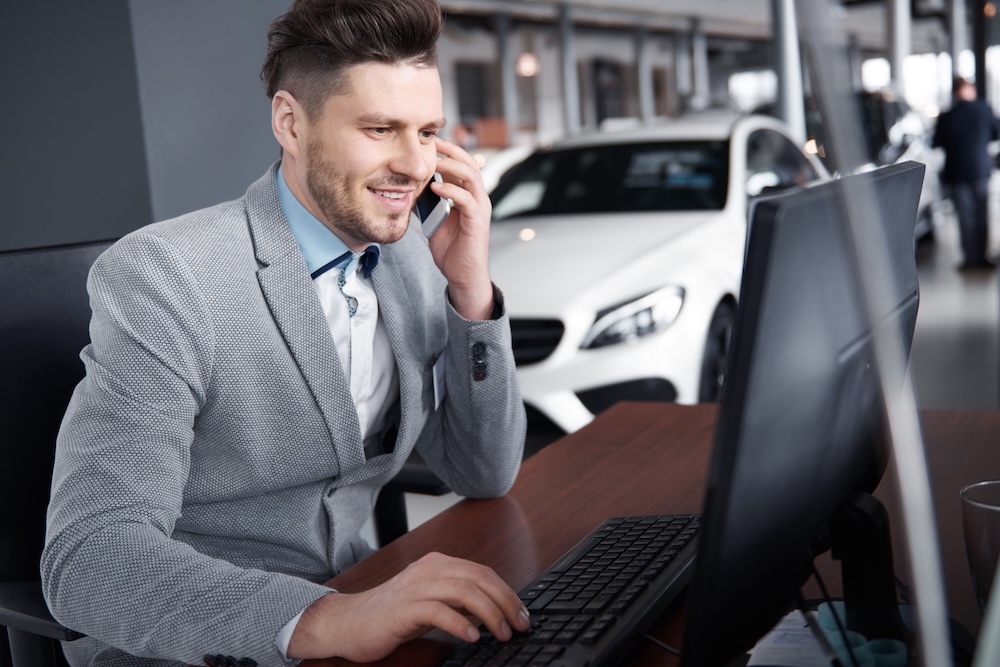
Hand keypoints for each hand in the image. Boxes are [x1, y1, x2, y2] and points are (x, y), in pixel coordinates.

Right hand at [286, 552, 530, 661]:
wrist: (348, 623)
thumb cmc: (392, 616)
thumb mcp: (432, 603)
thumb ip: (458, 602)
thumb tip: (495, 613)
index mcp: (438, 564)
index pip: (482, 572)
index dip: (507, 592)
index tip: (522, 614)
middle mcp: (428, 569)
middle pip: (478, 578)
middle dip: (505, 602)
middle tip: (520, 625)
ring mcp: (415, 586)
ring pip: (463, 591)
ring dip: (489, 614)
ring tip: (502, 633)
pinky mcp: (403, 608)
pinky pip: (438, 610)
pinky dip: (460, 623)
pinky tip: (473, 636)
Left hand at [427, 138, 494, 319]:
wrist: (462, 275)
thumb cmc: (451, 250)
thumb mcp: (433, 221)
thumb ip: (426, 204)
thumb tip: (407, 190)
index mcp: (469, 196)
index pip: (463, 165)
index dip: (449, 152)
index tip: (430, 142)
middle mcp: (478, 199)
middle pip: (471, 164)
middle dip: (452, 151)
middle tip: (433, 142)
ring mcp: (480, 209)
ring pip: (472, 177)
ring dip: (452, 166)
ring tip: (434, 161)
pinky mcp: (477, 222)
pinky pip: (466, 200)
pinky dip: (451, 190)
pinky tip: (435, 188)